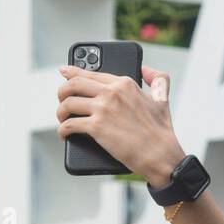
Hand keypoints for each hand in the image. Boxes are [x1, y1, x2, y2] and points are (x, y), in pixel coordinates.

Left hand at [56, 63, 185, 187]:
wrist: (160, 154)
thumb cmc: (162, 130)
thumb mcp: (162, 98)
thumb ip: (157, 78)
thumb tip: (145, 68)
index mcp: (124, 83)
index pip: (91, 73)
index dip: (73, 72)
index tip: (64, 72)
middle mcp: (111, 92)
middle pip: (73, 84)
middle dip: (62, 91)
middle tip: (62, 100)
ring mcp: (103, 109)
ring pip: (68, 103)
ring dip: (60, 112)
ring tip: (63, 119)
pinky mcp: (96, 128)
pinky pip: (69, 124)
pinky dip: (62, 130)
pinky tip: (64, 134)